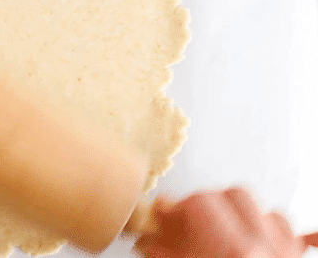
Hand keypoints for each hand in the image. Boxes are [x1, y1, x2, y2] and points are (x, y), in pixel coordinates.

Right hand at [134, 187, 317, 257]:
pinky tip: (278, 229)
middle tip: (188, 219)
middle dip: (207, 202)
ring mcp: (285, 253)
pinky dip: (284, 231)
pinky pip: (302, 236)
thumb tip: (146, 240)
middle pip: (233, 196)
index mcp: (229, 250)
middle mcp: (261, 246)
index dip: (175, 206)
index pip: (198, 203)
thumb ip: (165, 254)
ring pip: (267, 211)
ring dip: (242, 213)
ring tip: (222, 226)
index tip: (162, 213)